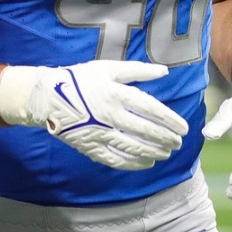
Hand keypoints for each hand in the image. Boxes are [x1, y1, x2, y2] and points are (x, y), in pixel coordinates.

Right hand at [0, 60, 187, 170]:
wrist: (48, 96)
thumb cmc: (80, 79)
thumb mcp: (107, 68)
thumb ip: (137, 70)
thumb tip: (164, 71)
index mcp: (115, 93)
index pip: (150, 108)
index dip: (169, 119)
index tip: (183, 127)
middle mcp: (110, 114)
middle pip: (145, 130)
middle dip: (166, 138)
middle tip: (179, 142)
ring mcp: (100, 133)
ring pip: (133, 147)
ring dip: (154, 151)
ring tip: (167, 153)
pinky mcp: (90, 146)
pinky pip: (116, 159)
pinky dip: (134, 163)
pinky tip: (147, 163)